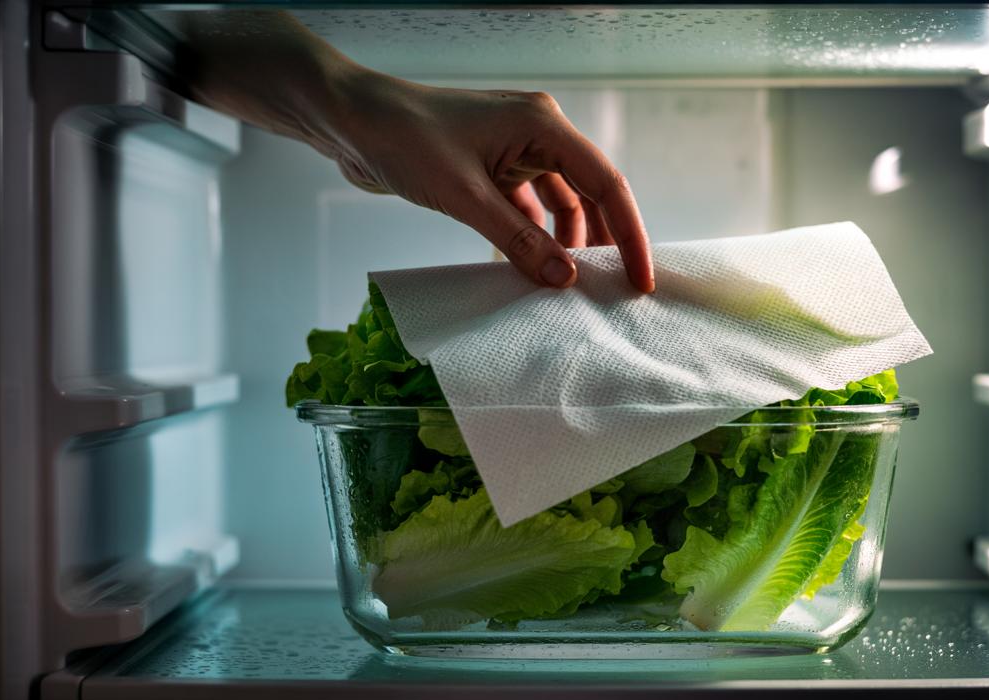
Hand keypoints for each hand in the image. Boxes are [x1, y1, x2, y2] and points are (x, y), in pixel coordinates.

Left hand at [324, 72, 653, 291]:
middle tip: (611, 290)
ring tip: (569, 286)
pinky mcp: (492, 168)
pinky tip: (532, 269)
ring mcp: (514, 150)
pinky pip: (528, 209)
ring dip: (565, 243)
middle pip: (590, 194)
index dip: (629, 234)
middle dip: (602, 242)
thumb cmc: (403, 139)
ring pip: (560, 204)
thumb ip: (517, 240)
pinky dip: (533, 238)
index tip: (639, 279)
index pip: (606, 184)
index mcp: (543, 125)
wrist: (349, 120)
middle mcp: (537, 134)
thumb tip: (563, 280)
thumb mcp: (464, 196)